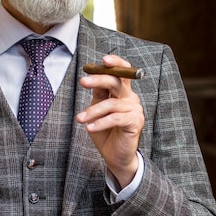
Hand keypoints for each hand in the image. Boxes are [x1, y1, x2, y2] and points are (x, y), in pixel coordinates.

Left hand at [77, 54, 144, 187]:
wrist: (115, 155)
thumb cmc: (105, 132)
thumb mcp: (97, 110)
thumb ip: (98, 95)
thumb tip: (89, 78)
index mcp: (122, 92)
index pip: (122, 72)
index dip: (115, 63)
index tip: (103, 59)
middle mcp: (131, 98)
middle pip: (117, 81)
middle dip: (99, 79)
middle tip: (82, 82)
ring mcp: (135, 110)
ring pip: (112, 103)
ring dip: (92, 111)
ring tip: (80, 119)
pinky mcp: (136, 122)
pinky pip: (116, 118)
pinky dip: (100, 123)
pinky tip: (89, 128)